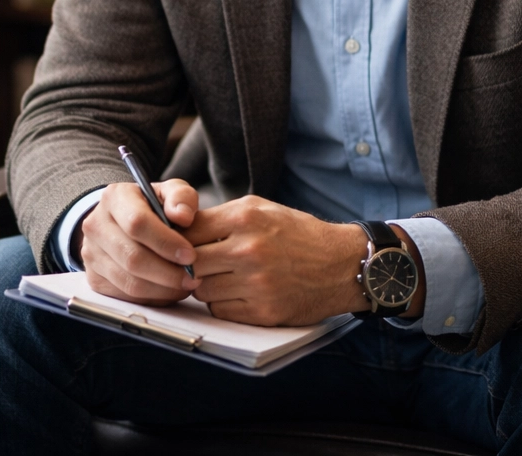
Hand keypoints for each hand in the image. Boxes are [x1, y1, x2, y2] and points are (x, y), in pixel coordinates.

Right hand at [80, 179, 199, 304]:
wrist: (121, 221)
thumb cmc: (151, 207)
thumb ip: (181, 197)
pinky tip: (168, 289)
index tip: (189, 255)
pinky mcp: (94, 278)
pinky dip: (152, 298)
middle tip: (192, 276)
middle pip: (132, 257)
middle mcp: (96, 225)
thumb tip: (183, 216)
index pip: (137, 223)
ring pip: (129, 282)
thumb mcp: (169, 192)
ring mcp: (91, 254)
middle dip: (168, 272)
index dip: (166, 242)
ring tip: (184, 284)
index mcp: (115, 198)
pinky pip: (126, 296)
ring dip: (163, 289)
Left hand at [184, 196, 370, 325]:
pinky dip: (223, 304)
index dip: (180, 240)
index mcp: (245, 217)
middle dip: (190, 265)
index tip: (182, 245)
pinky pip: (220, 310)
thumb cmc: (298, 234)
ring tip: (223, 278)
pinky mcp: (263, 311)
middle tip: (200, 265)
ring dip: (206, 286)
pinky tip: (238, 293)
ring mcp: (256, 282)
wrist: (341, 264)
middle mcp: (248, 249)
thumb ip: (222, 217)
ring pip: (201, 290)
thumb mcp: (262, 209)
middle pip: (191, 263)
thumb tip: (180, 229)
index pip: (188, 231)